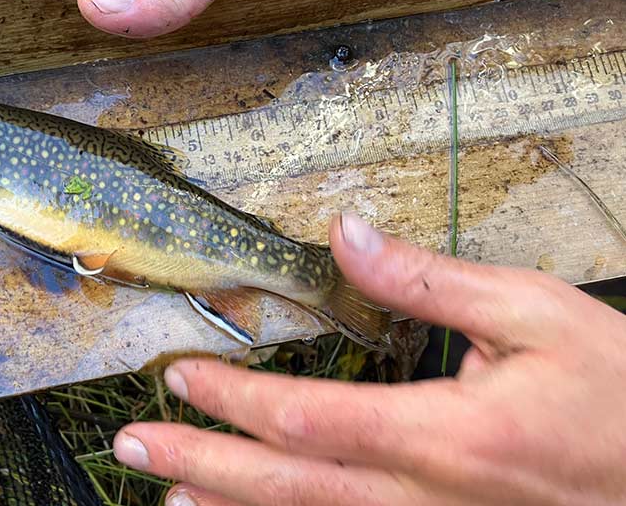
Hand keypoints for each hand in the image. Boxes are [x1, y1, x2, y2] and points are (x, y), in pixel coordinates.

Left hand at [112, 213, 625, 504]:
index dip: (234, 401)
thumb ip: (428, 280)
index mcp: (443, 433)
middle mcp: (427, 500)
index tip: (182, 377)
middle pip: (289, 487)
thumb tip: (346, 234)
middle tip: (136, 446)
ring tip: (170, 498)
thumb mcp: (536, 313)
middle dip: (203, 464)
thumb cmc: (617, 394)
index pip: (307, 418)